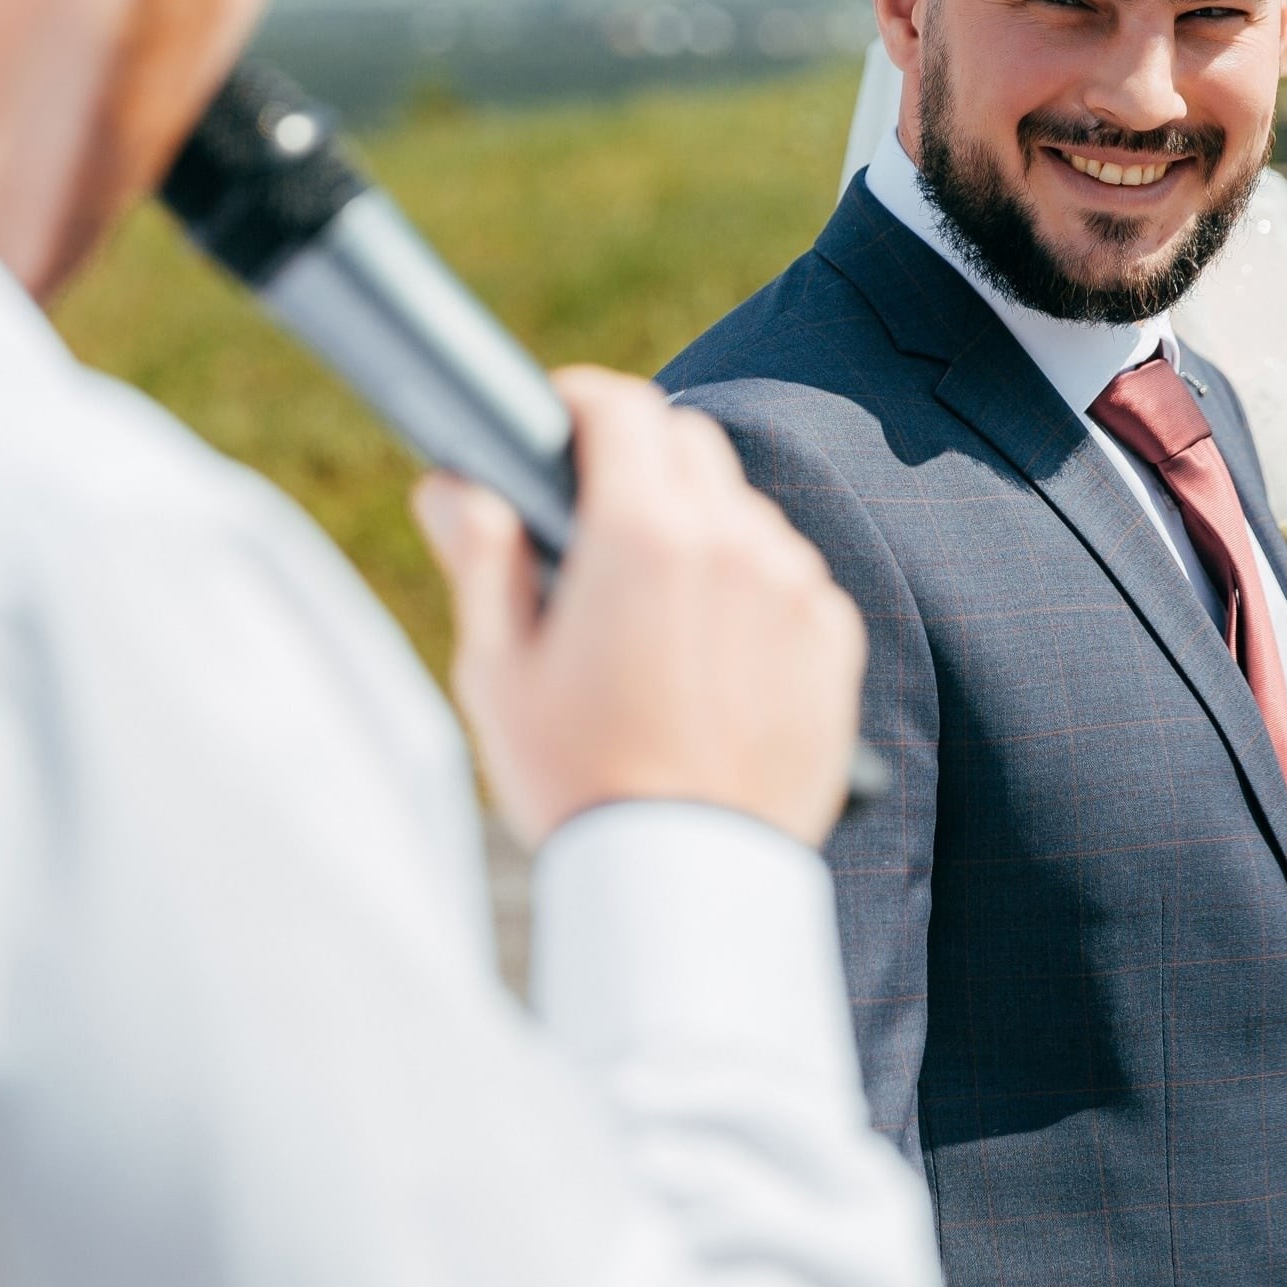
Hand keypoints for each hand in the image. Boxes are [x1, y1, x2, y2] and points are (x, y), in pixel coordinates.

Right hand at [413, 366, 865, 850]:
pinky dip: (752, 590)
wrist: (686, 884)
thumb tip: (454, 485)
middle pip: (690, 443)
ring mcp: (794, 589)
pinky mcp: (832, 639)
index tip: (560, 422)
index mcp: (641, 536)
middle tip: (597, 518)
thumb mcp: (499, 672)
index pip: (621, 407)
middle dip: (640, 458)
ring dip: (700, 527)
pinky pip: (790, 577)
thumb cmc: (579, 781)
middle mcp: (732, 543)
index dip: (581, 402)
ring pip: (744, 510)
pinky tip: (710, 656)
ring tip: (654, 606)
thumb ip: (481, 558)